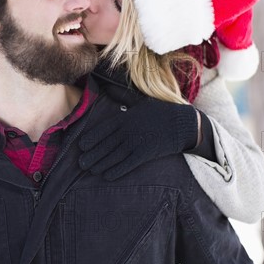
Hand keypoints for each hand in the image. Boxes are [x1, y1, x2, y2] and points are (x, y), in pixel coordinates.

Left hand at [79, 98, 197, 179]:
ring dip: (100, 164)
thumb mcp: (140, 101)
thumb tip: (109, 87)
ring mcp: (136, 142)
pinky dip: (116, 171)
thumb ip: (123, 96)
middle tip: (81, 163)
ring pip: (113, 156)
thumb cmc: (160, 111)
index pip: (103, 129)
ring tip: (90, 170)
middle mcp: (127, 130)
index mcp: (124, 117)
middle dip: (92, 155)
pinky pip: (127, 164)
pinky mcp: (145, 153)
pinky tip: (107, 176)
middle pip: (105, 145)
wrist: (182, 123)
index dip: (91, 138)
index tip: (81, 146)